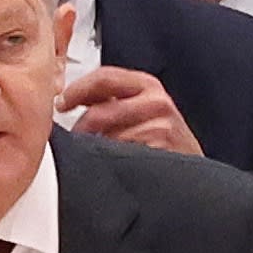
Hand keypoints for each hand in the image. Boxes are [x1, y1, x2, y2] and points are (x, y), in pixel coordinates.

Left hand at [53, 60, 193, 151]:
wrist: (192, 175)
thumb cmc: (165, 143)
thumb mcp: (142, 110)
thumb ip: (112, 99)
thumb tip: (68, 100)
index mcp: (148, 85)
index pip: (103, 77)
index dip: (76, 90)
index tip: (61, 103)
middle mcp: (156, 101)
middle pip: (100, 112)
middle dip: (80, 129)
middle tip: (72, 139)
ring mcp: (159, 126)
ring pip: (106, 136)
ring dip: (94, 149)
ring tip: (96, 155)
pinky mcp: (159, 149)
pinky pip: (120, 154)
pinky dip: (111, 160)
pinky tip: (115, 165)